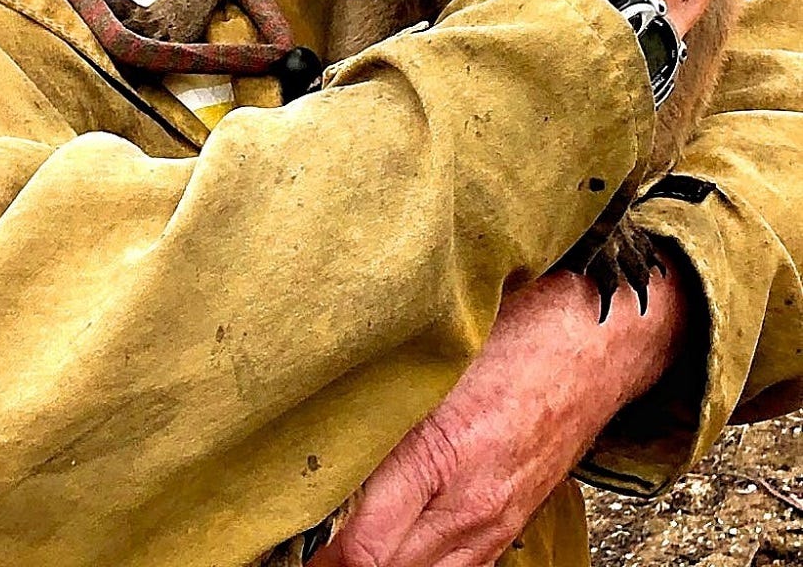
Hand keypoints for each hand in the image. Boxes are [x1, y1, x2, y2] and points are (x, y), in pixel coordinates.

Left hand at [314, 265, 690, 566]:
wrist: (601, 340)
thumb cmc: (521, 327)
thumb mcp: (434, 347)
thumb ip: (374, 388)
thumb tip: (306, 417)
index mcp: (445, 453)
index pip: (363, 544)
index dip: (308, 552)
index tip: (268, 537)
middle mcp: (470, 507)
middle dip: (331, 562)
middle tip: (277, 544)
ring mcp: (492, 525)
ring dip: (369, 564)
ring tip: (321, 546)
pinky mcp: (505, 527)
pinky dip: (406, 564)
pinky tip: (375, 546)